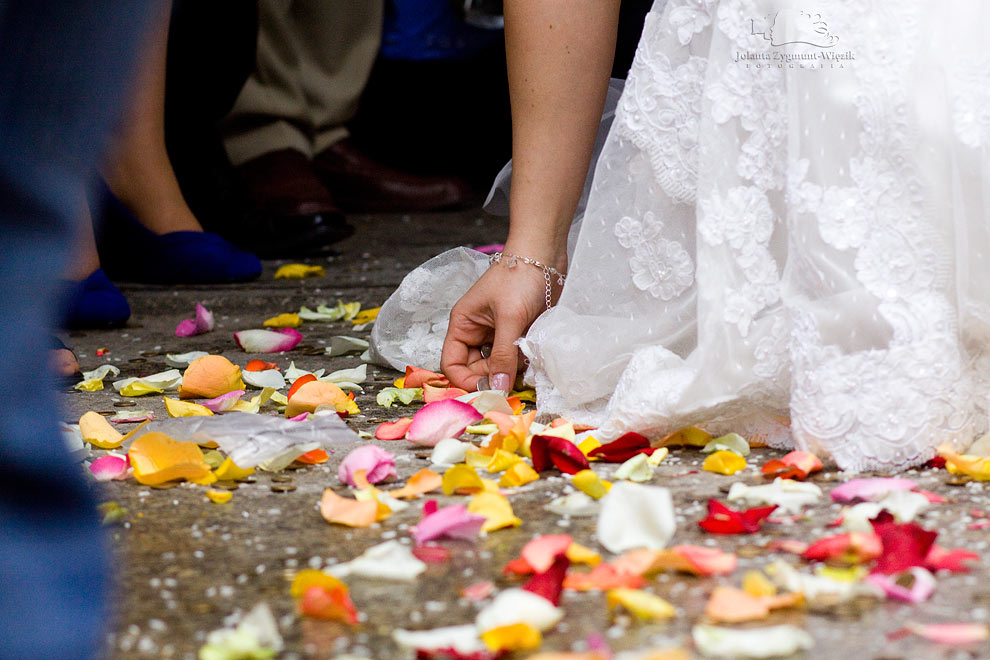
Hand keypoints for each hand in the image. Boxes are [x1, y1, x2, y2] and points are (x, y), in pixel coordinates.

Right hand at [441, 257, 558, 390]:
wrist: (545, 254)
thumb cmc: (520, 278)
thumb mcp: (510, 318)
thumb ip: (503, 356)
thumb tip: (497, 388)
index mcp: (463, 325)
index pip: (452, 364)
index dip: (465, 380)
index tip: (488, 389)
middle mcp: (477, 332)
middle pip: (476, 368)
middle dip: (493, 375)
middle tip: (512, 376)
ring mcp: (497, 333)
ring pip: (497, 365)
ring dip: (510, 368)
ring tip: (524, 358)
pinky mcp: (516, 333)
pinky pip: (514, 357)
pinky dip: (522, 361)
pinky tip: (531, 353)